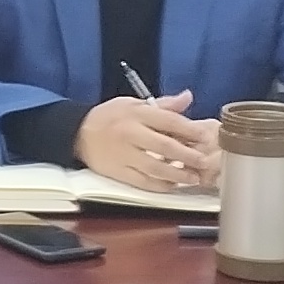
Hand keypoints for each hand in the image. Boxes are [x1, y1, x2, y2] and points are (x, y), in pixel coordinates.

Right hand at [73, 91, 216, 191]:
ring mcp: (124, 155)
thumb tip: (188, 97)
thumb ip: (163, 104)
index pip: (168, 121)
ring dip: (177, 175)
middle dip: (187, 156)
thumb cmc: (110, 116)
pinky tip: (172, 185)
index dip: (189, 130)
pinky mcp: (118, 172)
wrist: (78, 133)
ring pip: (155, 168)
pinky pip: (142, 182)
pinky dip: (159, 185)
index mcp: (136, 114)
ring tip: (193, 178)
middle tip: (204, 161)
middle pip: (164, 147)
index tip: (205, 137)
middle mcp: (131, 134)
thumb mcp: (134, 103)